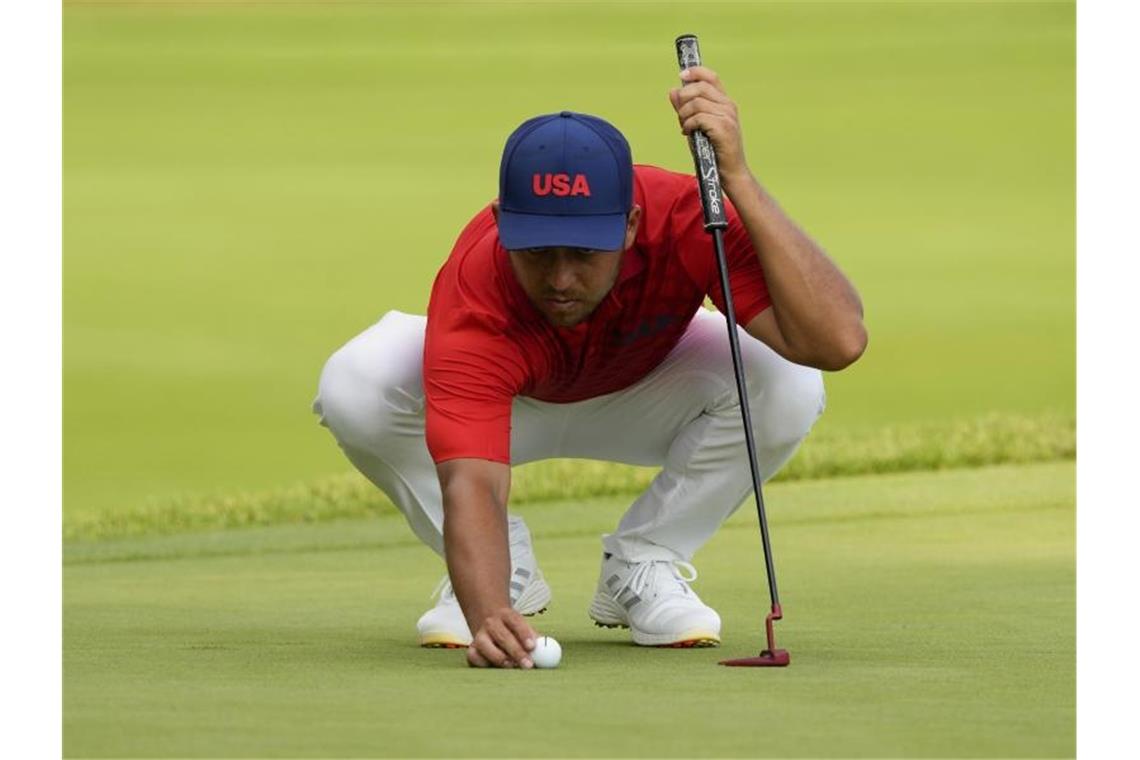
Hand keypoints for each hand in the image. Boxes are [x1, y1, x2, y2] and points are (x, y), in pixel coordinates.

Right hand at [466, 607, 536, 668]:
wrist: (490, 622)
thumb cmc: (512, 629)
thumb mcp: (523, 627)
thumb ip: (534, 638)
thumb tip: (545, 650)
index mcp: (506, 615)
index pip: (515, 621)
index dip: (524, 633)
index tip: (532, 646)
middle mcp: (491, 623)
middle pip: (502, 635)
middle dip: (516, 652)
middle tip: (528, 665)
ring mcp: (479, 635)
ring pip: (485, 646)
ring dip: (499, 658)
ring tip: (511, 666)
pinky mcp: (471, 648)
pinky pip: (474, 657)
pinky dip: (484, 663)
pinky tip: (495, 666)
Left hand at [668, 66, 749, 189]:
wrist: (729, 173)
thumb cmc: (712, 151)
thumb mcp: (696, 126)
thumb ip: (685, 108)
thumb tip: (673, 90)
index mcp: (724, 103)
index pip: (711, 77)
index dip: (696, 72)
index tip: (681, 75)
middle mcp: (728, 106)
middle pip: (700, 87)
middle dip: (684, 99)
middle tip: (681, 115)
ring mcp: (727, 116)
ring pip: (696, 103)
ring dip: (684, 115)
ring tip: (685, 128)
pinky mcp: (723, 128)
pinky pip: (698, 118)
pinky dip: (689, 125)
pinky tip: (688, 134)